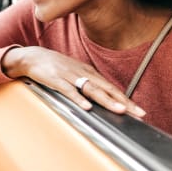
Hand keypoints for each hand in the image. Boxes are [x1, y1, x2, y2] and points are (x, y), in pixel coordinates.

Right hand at [2, 46, 145, 117]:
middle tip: (138, 113)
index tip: (138, 110)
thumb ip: (86, 82)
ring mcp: (69, 75)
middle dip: (122, 101)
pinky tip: (86, 107)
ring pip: (91, 89)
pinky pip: (69, 90)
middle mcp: (81, 72)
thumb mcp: (73, 72)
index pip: (110, 86)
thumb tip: (101, 96)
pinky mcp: (56, 79)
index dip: (125, 98)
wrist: (33, 57)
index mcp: (87, 71)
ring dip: (106, 100)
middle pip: (105, 88)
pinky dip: (78, 98)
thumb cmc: (54, 66)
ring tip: (119, 110)